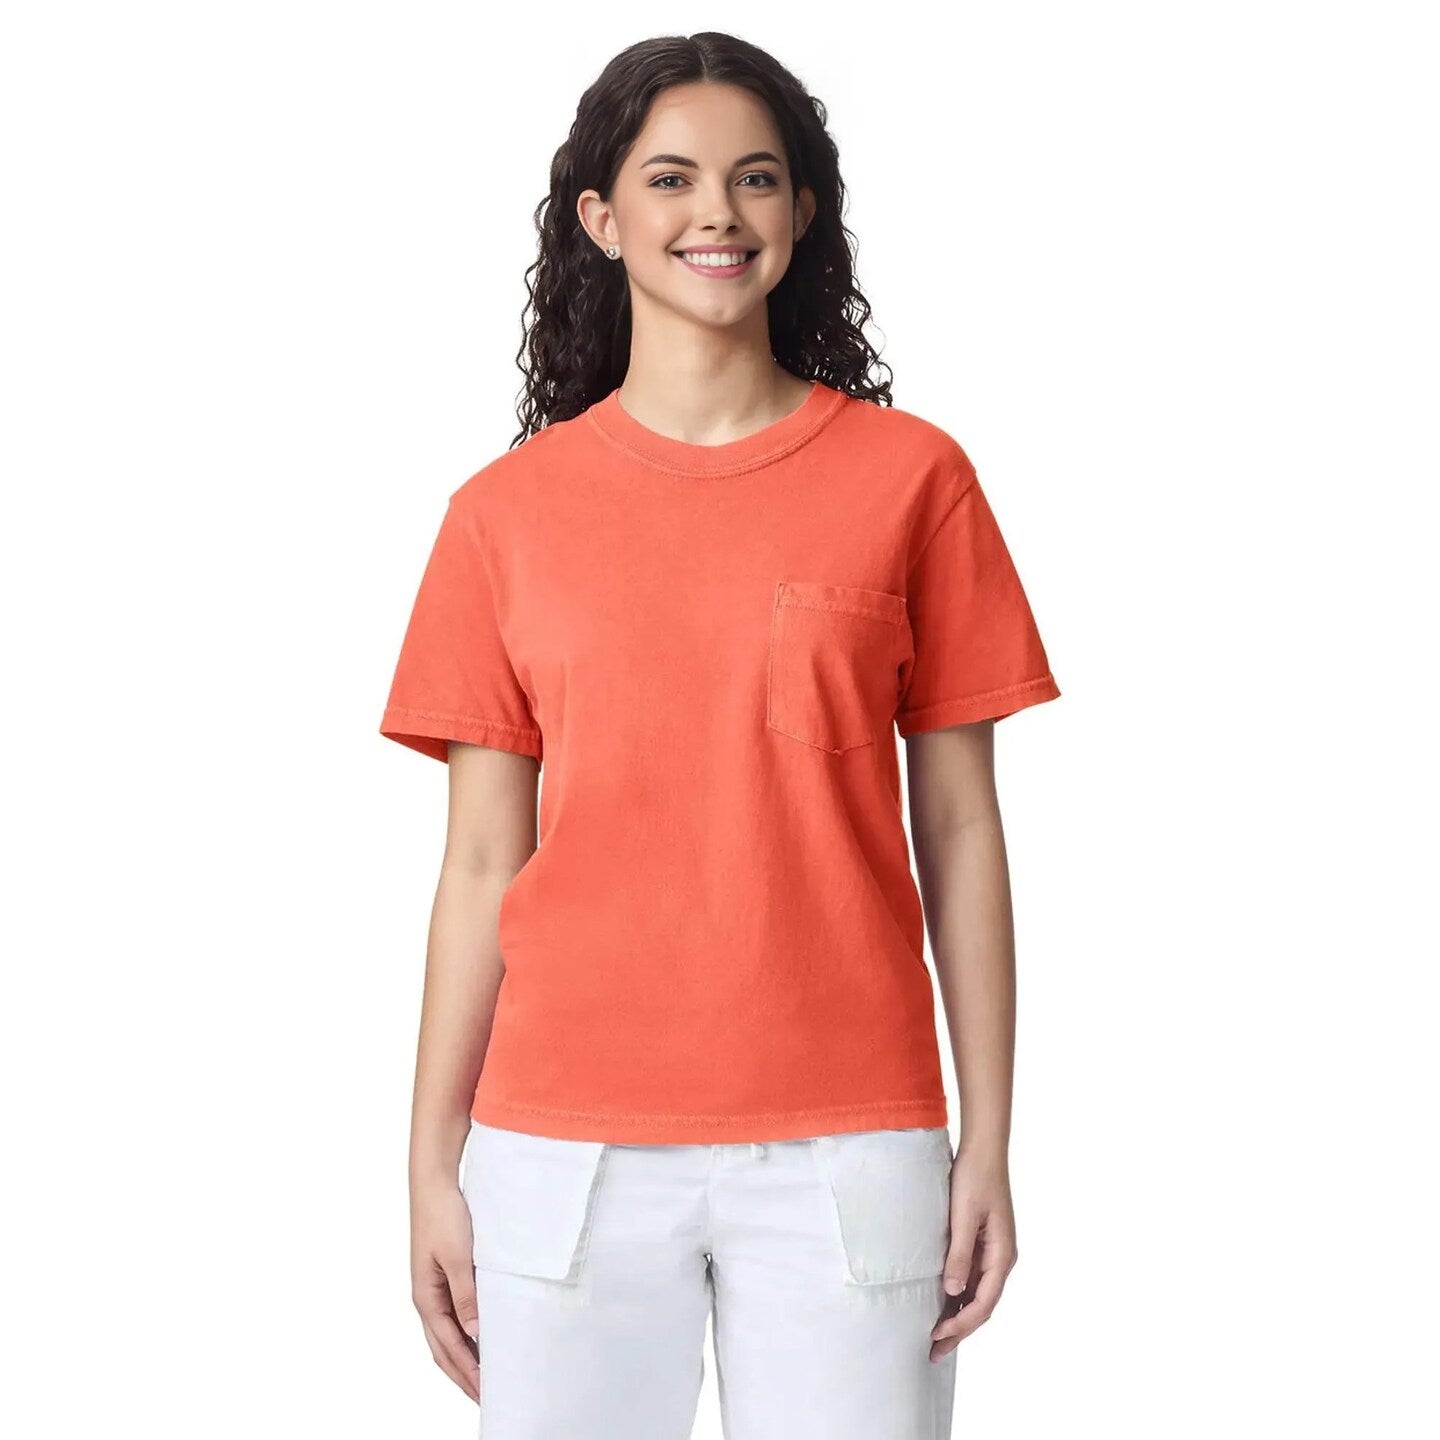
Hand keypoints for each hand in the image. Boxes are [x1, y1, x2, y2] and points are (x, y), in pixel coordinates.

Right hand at [411, 1176, 480, 1401]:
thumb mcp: (458, 1257)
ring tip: (484, 1375)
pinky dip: (464, 1334)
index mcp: (426, 1298)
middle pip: (443, 1349)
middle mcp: (427, 1298)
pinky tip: (480, 1337)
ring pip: (447, 1335)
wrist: (434, 1183)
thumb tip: (475, 1332)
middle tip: (485, 1396)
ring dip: (463, 1357)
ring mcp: (433, 1289)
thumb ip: (466, 1295)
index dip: (467, 1372)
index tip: (485, 1392)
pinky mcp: (442, 1277)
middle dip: (463, 1375)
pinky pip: (452, 1315)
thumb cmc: (443, 1216)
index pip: (448, 1347)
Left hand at [930, 1146, 1017, 1360]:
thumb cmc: (975, 1178)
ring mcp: (994, 1253)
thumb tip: (953, 1291)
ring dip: (958, 1317)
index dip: (961, 1323)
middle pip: (982, 1305)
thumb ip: (959, 1253)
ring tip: (936, 1338)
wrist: (983, 1150)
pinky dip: (959, 1297)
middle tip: (933, 1353)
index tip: (937, 1336)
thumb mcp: (963, 1215)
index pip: (984, 1302)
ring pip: (977, 1295)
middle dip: (959, 1330)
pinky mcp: (983, 1244)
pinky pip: (973, 1279)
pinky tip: (943, 1305)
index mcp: (1002, 1255)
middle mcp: (1002, 1258)